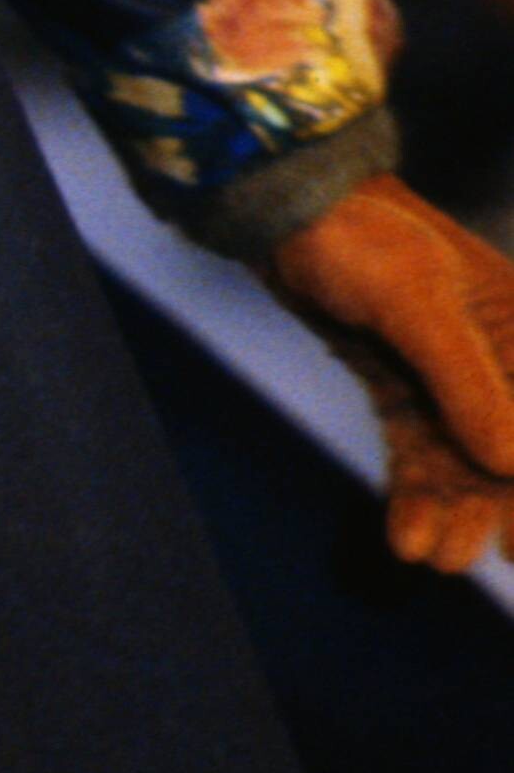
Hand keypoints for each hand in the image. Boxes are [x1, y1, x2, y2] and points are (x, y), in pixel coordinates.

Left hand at [266, 176, 513, 573]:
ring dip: (456, 510)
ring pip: (466, 464)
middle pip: (512, 451)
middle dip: (500, 505)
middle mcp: (498, 358)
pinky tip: (407, 536)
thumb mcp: (413, 301)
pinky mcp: (406, 393)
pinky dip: (417, 496)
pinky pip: (421, 456)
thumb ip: (465, 378)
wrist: (282, 216)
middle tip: (482, 553)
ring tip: (432, 556)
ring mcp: (449, 379)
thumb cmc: (356, 237)